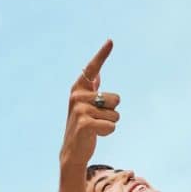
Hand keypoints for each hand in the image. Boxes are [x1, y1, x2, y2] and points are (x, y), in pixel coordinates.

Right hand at [59, 40, 120, 167]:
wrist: (73, 150)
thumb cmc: (84, 126)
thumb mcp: (86, 105)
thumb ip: (90, 88)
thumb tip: (95, 72)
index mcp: (78, 89)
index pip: (92, 68)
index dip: (102, 54)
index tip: (111, 41)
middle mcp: (77, 96)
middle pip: (116, 99)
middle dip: (113, 112)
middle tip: (97, 119)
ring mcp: (80, 109)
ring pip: (116, 114)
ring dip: (110, 123)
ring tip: (96, 127)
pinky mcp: (85, 123)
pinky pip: (112, 125)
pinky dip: (108, 132)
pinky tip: (95, 135)